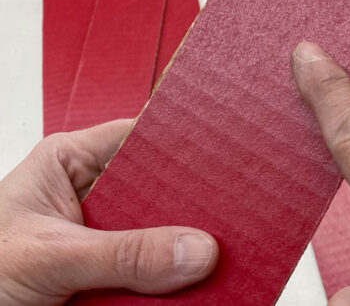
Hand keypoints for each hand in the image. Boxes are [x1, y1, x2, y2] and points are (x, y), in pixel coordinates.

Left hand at [0, 120, 217, 305]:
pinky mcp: (102, 271)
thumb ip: (123, 255)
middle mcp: (90, 192)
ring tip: (222, 247)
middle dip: (187, 204)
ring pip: (154, 231)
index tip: (222, 157)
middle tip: (231, 211)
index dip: (180, 145)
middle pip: (154, 188)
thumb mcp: (48, 258)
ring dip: (180, 245)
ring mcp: (98, 234)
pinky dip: (166, 279)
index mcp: (70, 162)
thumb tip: (197, 250)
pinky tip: (194, 282)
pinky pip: (145, 269)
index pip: (139, 138)